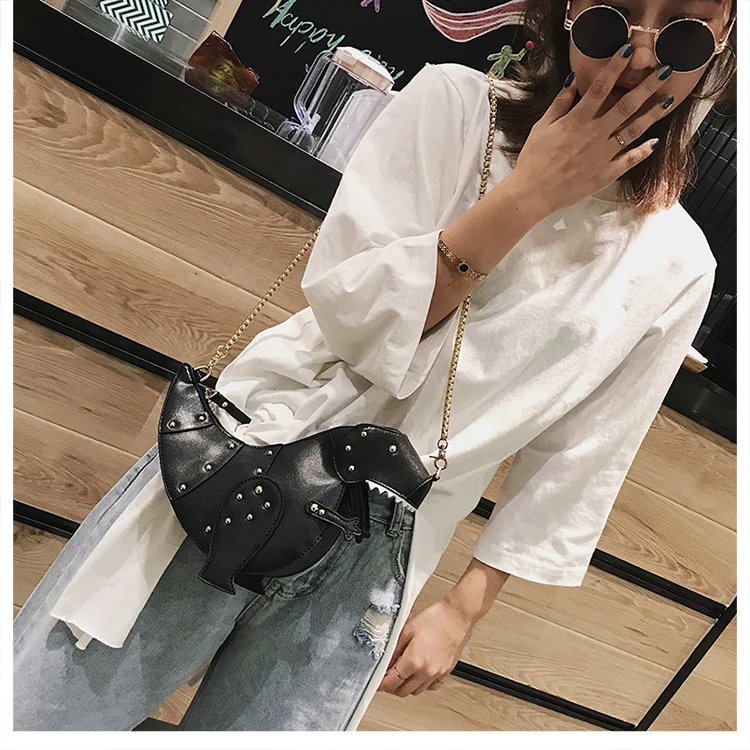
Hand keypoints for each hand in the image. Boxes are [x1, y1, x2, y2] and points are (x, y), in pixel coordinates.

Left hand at [377, 598, 475, 696]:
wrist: (457, 616)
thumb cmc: (436, 618)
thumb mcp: (407, 629)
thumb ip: (394, 648)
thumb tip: (384, 661)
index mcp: (414, 661)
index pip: (391, 682)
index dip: (381, 684)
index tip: (377, 682)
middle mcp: (426, 672)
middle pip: (402, 691)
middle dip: (391, 686)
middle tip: (386, 677)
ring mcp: (437, 673)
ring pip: (416, 691)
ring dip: (406, 687)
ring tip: (401, 674)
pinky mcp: (446, 672)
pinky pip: (431, 687)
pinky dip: (422, 685)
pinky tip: (418, 675)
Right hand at [506, 45, 673, 216]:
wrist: (533, 193)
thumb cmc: (533, 160)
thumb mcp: (541, 127)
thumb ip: (560, 104)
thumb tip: (572, 81)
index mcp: (578, 120)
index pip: (601, 87)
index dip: (616, 66)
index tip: (629, 50)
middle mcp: (595, 134)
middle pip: (626, 105)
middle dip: (648, 86)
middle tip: (666, 71)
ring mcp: (603, 154)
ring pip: (634, 130)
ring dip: (653, 114)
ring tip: (668, 100)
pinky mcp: (605, 173)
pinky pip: (629, 160)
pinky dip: (642, 151)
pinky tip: (653, 142)